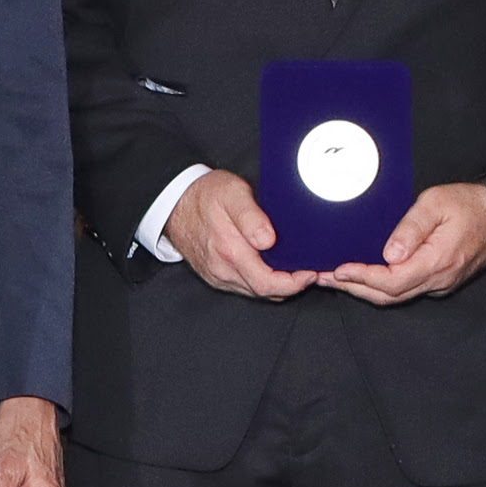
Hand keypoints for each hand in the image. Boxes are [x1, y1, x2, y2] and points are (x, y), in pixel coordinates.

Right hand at [166, 169, 308, 300]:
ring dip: (277, 286)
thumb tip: (269, 240)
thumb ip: (251, 216)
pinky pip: (244, 287)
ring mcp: (218, 276)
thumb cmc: (206, 195)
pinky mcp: (215, 277)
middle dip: (291, 286)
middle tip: (309, 271)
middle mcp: (223, 270)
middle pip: (265, 292)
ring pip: (255, 292)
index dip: (294, 283)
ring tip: (296, 271)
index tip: (311, 273)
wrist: (174, 203)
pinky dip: (262, 283)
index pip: (268, 283)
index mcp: (230, 251)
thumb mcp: (232, 193)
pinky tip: (273, 269)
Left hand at [324, 180, 485, 305]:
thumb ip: (411, 228)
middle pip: (388, 296)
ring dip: (364, 290)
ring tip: (336, 279)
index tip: (338, 270)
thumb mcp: (436, 203)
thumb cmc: (470, 205)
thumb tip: (389, 254)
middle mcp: (438, 279)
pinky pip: (406, 291)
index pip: (391, 281)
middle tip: (323, 277)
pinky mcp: (440, 282)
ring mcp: (440, 284)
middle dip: (353, 288)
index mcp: (436, 261)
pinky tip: (365, 276)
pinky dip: (381, 287)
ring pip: (396, 297)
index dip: (361, 277)